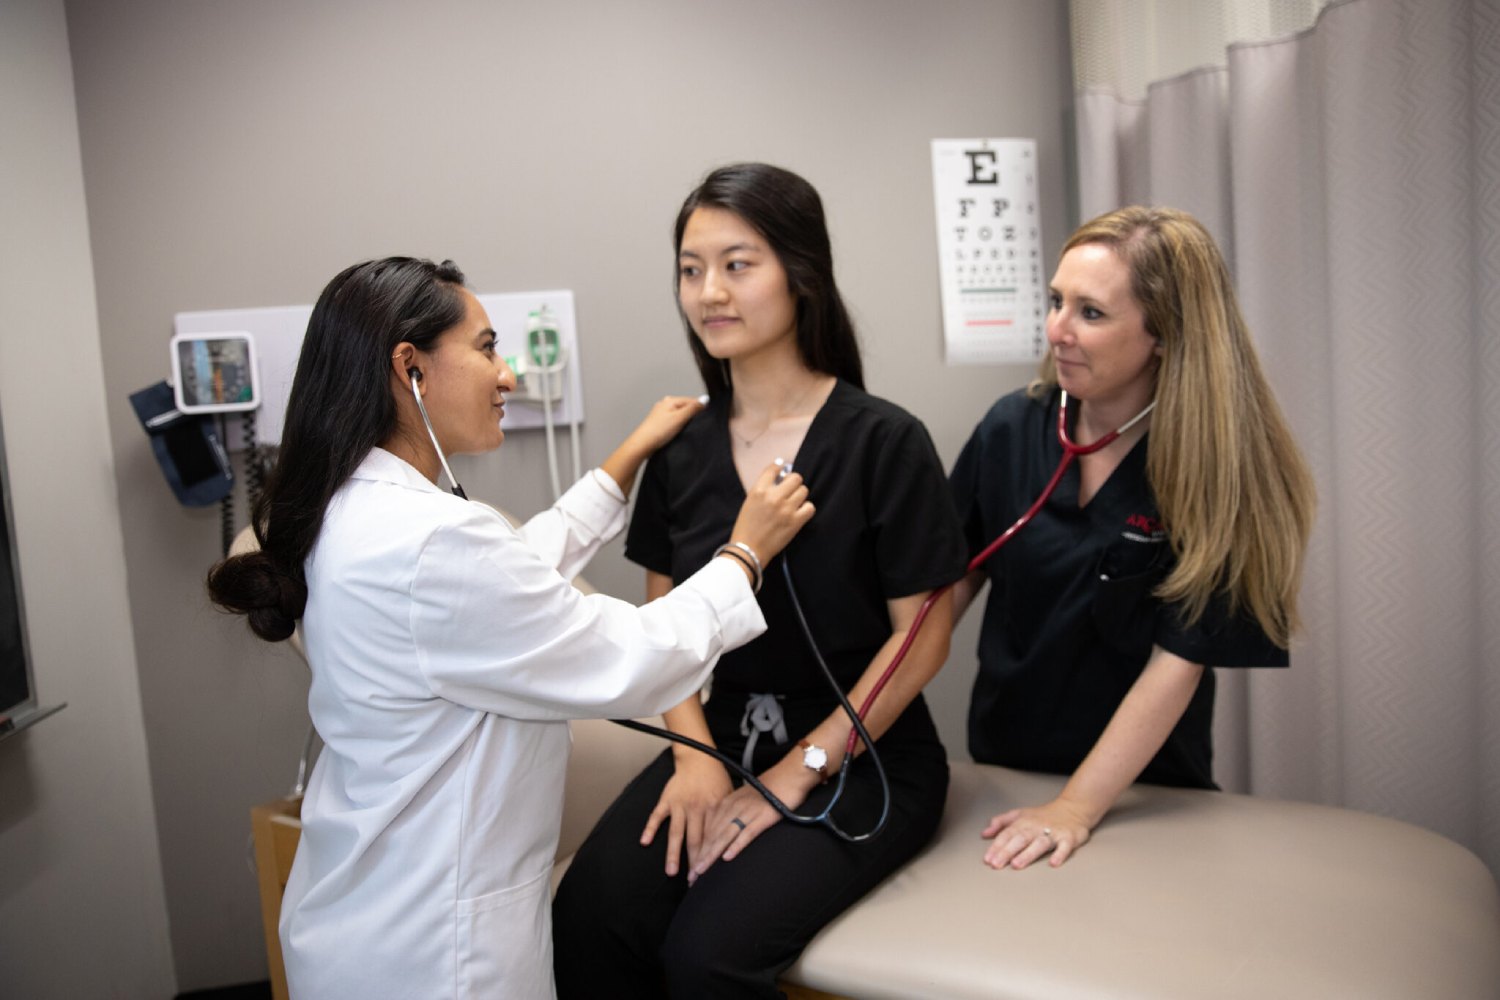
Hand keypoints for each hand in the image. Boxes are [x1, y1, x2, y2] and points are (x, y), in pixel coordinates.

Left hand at [626, 395, 706, 453]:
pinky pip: (674, 421)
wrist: (642, 444)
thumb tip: (705, 399)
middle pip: (686, 407)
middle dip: (692, 416)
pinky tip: (677, 433)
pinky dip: (678, 426)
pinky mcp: (660, 423)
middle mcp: (665, 404)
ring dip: (685, 422)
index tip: (704, 419)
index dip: (700, 409)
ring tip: (684, 431)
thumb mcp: (679, 418)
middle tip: (694, 426)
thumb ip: (693, 408)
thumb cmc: (658, 431)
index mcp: (670, 400)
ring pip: (680, 415)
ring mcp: (662, 413)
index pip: (692, 401)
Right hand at [640, 755, 731, 877]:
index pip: (712, 839)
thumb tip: (736, 838)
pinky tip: (645, 842)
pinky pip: (657, 815)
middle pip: (694, 840)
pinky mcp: (667, 799)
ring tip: (671, 872)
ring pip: (676, 832)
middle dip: (694, 862)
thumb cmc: (716, 778)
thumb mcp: (729, 795)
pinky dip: (650, 828)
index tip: (710, 875)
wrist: (699, 757)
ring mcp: (680, 804)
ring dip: (673, 853)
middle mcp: (696, 809)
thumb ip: (729, 816)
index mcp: (713, 809)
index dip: (711, 858)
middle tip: (693, 882)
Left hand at [687, 756, 815, 885]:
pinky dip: (736, 845)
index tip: (691, 867)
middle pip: (712, 835)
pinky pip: (747, 832)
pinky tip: (728, 857)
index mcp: (726, 803)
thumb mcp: (744, 799)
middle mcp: (733, 807)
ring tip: (701, 870)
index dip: (698, 849)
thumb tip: (721, 834)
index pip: (707, 829)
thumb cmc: (769, 789)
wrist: (789, 775)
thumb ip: (731, 813)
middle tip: (691, 877)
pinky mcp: (764, 816)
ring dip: (712, 854)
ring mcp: (748, 811)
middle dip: (700, 856)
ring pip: (725, 835)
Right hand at [724, 463, 814, 568]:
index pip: (774, 468)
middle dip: (793, 483)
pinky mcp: (795, 522)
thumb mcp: (749, 502)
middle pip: (795, 477)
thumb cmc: (746, 527)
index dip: (780, 467)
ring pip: (804, 491)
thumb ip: (763, 489)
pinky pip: (810, 507)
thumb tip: (780, 478)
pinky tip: (799, 513)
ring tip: (793, 504)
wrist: (748, 549)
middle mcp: (773, 497)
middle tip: (790, 491)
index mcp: (758, 490)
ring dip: (800, 496)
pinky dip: (806, 509)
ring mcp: (786, 509)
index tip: (782, 469)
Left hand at [980, 799, 1093, 869]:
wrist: (1073, 808)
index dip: (996, 846)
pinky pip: (1065, 847)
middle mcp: (1037, 827)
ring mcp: (1053, 832)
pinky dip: (1060, 854)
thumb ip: (1001, 822)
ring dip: (1028, 854)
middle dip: (1007, 851)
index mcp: (1024, 822)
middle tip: (996, 864)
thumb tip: (984, 834)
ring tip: (1016, 864)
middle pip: (1020, 839)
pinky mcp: (1069, 838)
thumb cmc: (1043, 815)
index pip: (1007, 834)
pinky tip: (1053, 863)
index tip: (987, 859)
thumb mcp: (1019, 814)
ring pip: (1039, 843)